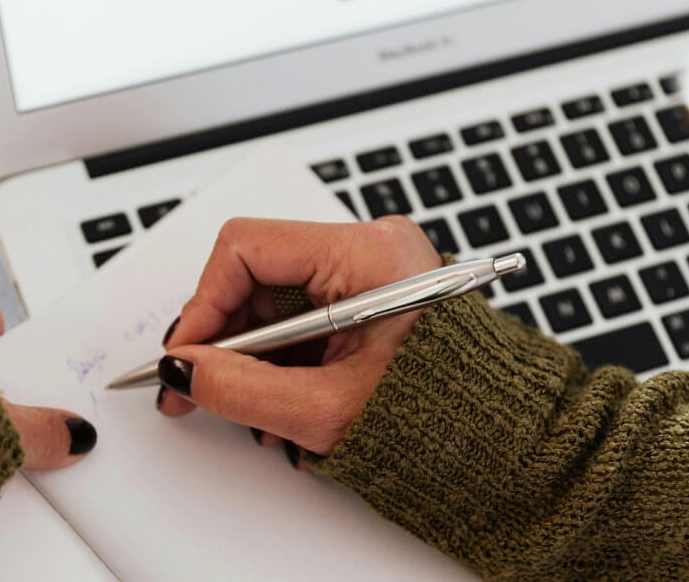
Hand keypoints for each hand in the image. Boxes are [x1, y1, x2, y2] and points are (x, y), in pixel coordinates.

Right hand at [157, 217, 441, 463]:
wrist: (503, 441)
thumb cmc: (444, 417)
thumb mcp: (326, 408)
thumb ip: (242, 388)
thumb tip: (185, 371)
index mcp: (369, 254)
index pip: (248, 248)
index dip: (204, 303)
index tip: (186, 354)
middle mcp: (370, 248)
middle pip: (257, 273)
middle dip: (224, 336)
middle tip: (195, 385)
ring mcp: (371, 270)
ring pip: (274, 298)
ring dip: (249, 354)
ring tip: (247, 407)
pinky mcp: (370, 295)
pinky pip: (301, 314)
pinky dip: (280, 356)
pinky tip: (276, 397)